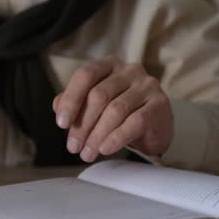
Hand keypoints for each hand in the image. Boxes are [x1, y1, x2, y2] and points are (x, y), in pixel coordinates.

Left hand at [53, 56, 173, 161]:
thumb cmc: (120, 113)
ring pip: (115, 110)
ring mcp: (146, 85)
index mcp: (108, 65)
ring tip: (87, 154)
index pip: (85, 75)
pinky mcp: (160, 103)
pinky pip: (135, 121)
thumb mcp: (94, 106)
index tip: (61, 124)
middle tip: (73, 147)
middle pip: (99, 95)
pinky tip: (105, 149)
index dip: (71, 99)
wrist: (154, 127)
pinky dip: (117, 138)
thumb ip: (75, 102)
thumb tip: (58, 107)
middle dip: (82, 125)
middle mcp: (129, 70)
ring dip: (97, 135)